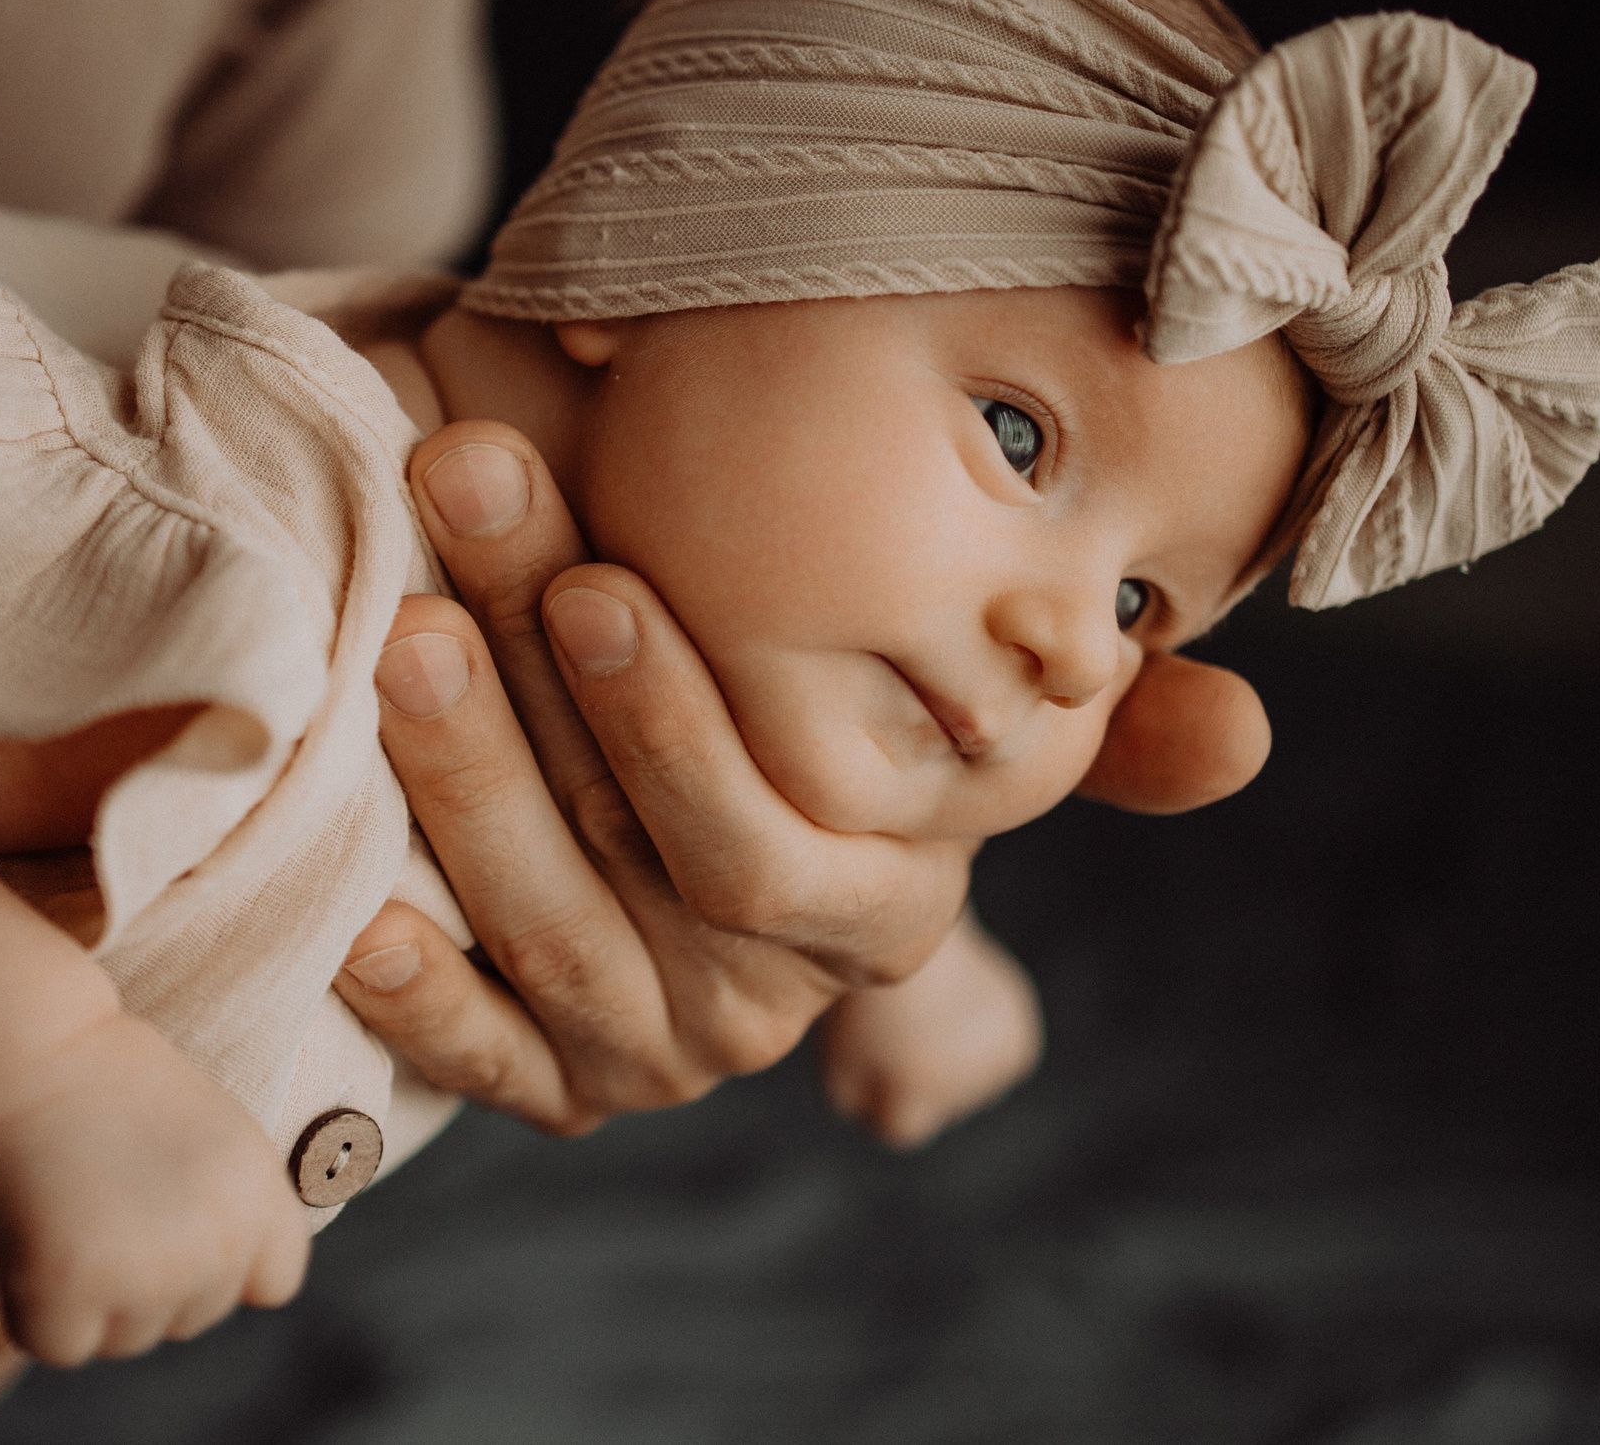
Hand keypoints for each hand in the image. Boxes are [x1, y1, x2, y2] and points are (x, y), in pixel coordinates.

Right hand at [0, 1012, 309, 1367]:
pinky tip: (30, 1240)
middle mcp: (218, 1244)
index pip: (275, 1284)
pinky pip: (60, 1344)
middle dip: (149, 1281)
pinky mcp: (70, 1294)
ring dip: (94, 1299)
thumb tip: (232, 1284)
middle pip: (193, 1318)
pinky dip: (34, 1311)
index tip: (182, 1229)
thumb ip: (236, 1210)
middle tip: (105, 1201)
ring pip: (127, 1339)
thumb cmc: (113, 1084)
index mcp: (260, 1197)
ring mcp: (147, 1276)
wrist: (30, 1057)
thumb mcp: (217, 1133)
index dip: (228, 1267)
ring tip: (71, 1212)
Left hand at [335, 422, 1273, 1133]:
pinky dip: (417, 992)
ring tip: (398, 642)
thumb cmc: (817, 697)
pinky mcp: (552, 1080)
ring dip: (465, 792)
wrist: (701, 785)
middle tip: (460, 521)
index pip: (768, 844)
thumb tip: (1246, 739)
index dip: (679, 728)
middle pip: (635, 857)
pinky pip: (479, 1056)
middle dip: (536, 692)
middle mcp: (766, 995)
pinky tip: (353, 912)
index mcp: (879, 908)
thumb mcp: (957, 706)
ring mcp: (653, 1048)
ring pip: (549, 931)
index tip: (597, 580)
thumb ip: (1099, 717)